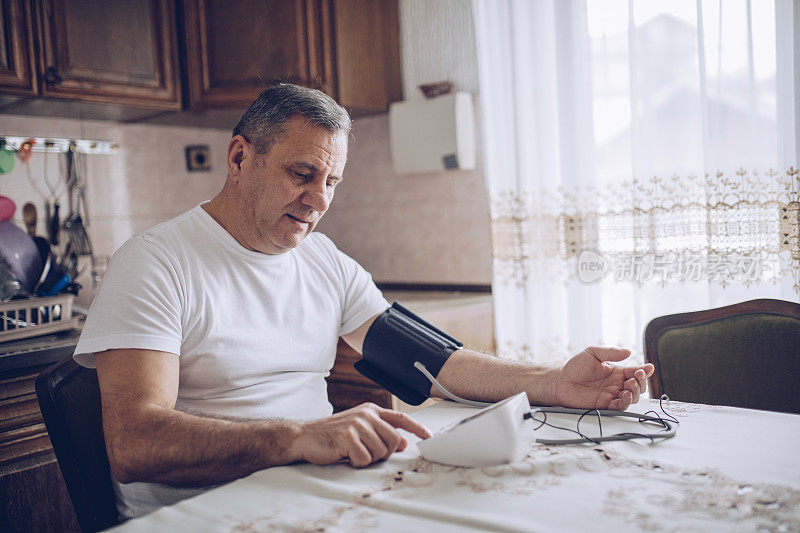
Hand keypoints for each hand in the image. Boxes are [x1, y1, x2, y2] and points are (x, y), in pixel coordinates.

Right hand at [295, 403, 430, 467]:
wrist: (305, 436)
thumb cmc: (333, 435)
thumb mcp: (360, 429)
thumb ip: (382, 433)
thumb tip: (404, 442)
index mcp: (371, 410)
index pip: (401, 418)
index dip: (417, 428)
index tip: (428, 437)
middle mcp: (367, 414)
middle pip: (394, 441)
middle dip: (383, 453)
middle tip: (366, 453)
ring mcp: (357, 424)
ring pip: (380, 452)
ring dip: (368, 459)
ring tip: (353, 452)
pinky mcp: (348, 436)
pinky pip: (364, 459)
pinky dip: (356, 462)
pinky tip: (345, 455)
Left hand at [549, 347, 653, 410]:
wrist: (560, 381)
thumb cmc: (575, 367)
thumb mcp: (593, 353)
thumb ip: (610, 352)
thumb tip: (628, 352)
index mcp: (616, 372)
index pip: (635, 371)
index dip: (644, 370)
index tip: (649, 368)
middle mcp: (616, 384)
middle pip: (637, 386)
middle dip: (641, 382)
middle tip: (636, 377)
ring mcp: (611, 395)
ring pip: (632, 397)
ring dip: (635, 392)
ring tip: (630, 385)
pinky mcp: (605, 405)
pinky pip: (620, 406)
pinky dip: (625, 402)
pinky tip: (625, 395)